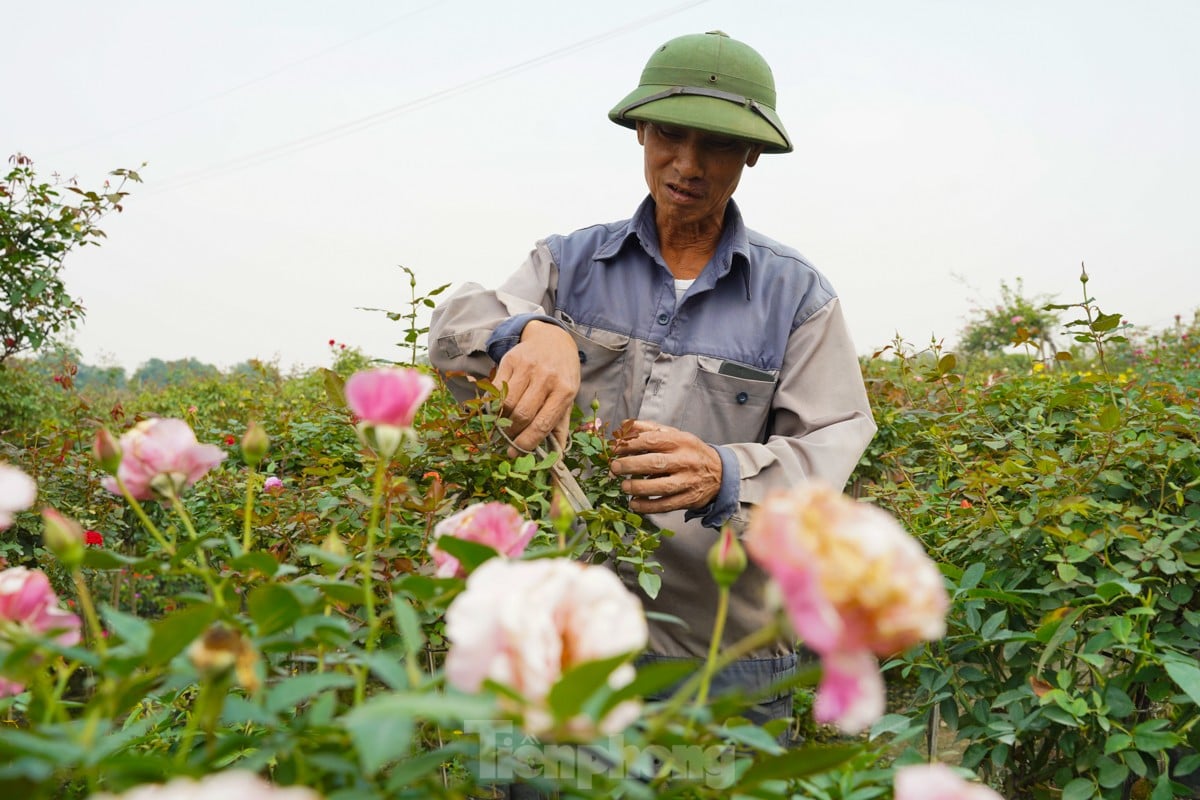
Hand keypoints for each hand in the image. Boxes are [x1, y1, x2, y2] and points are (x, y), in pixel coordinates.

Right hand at [493, 320, 579, 453]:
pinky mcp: (511, 360)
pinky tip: (497, 409)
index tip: (515, 454)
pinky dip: (493, 403)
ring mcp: (528, 367)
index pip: (542, 424)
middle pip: (522, 415)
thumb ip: (560, 426)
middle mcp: (547, 377)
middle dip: (512, 433)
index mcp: (565, 391)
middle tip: (508, 440)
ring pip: (507, 403)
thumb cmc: (562, 374)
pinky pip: (496, 389)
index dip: (526, 442)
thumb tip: (555, 458)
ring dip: (502, 420)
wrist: (552, 340)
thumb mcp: (568, 397)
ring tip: (503, 426)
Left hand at [609, 419, 721, 513]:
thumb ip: (649, 429)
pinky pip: (666, 505)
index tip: (614, 449)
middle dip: (631, 465)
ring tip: (623, 487)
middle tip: (614, 468)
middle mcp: (685, 460)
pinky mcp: (688, 499)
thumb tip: (624, 425)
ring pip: (661, 487)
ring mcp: (688, 481)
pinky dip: (648, 506)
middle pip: (655, 463)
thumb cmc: (690, 452)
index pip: (652, 441)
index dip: (630, 445)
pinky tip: (634, 503)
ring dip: (638, 487)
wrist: (720, 473)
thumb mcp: (675, 435)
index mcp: (681, 441)